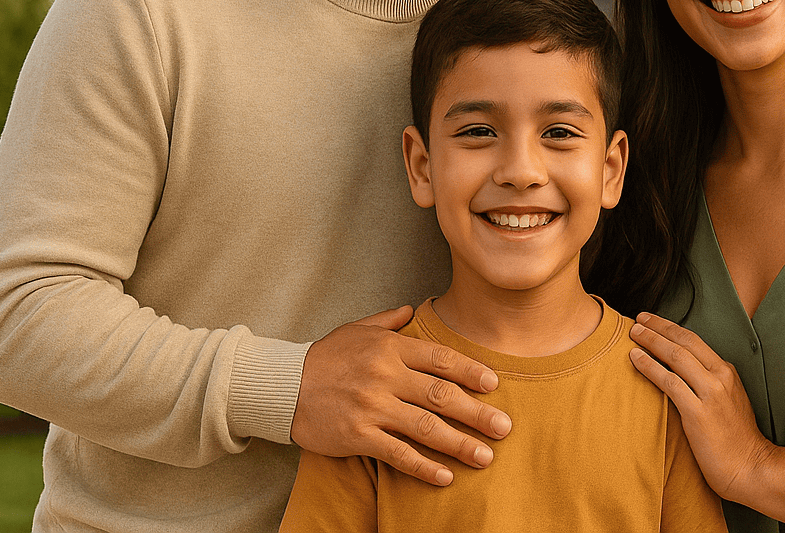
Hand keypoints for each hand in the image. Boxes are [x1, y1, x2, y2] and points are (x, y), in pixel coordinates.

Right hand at [291, 306, 511, 484]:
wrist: (280, 385)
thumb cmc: (323, 357)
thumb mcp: (355, 329)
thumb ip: (388, 321)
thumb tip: (412, 309)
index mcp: (390, 348)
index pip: (440, 359)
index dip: (471, 372)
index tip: (494, 385)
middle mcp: (385, 376)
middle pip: (442, 396)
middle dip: (478, 412)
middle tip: (505, 427)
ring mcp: (372, 407)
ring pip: (426, 427)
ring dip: (459, 443)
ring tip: (485, 456)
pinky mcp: (358, 435)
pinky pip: (398, 453)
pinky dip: (424, 466)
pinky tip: (445, 475)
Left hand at [629, 311, 775, 501]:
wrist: (750, 467)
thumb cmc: (737, 440)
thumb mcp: (730, 401)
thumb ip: (710, 384)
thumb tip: (683, 375)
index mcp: (727, 371)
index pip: (694, 340)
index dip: (671, 328)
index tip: (653, 321)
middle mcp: (720, 376)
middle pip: (684, 342)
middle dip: (658, 327)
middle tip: (638, 320)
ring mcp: (710, 393)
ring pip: (675, 357)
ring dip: (651, 341)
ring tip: (633, 334)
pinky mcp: (698, 412)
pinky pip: (669, 382)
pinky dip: (650, 367)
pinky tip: (635, 359)